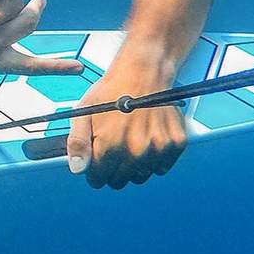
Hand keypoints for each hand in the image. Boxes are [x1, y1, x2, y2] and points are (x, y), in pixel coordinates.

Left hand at [65, 60, 186, 189]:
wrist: (143, 73)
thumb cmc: (111, 92)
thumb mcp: (84, 113)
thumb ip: (78, 144)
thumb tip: (78, 170)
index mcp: (111, 145)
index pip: (99, 179)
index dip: (94, 171)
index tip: (97, 160)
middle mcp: (136, 151)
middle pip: (120, 180)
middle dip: (112, 170)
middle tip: (113, 149)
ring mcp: (158, 148)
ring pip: (141, 176)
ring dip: (133, 166)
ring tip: (129, 143)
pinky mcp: (176, 144)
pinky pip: (161, 167)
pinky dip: (154, 160)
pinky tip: (146, 141)